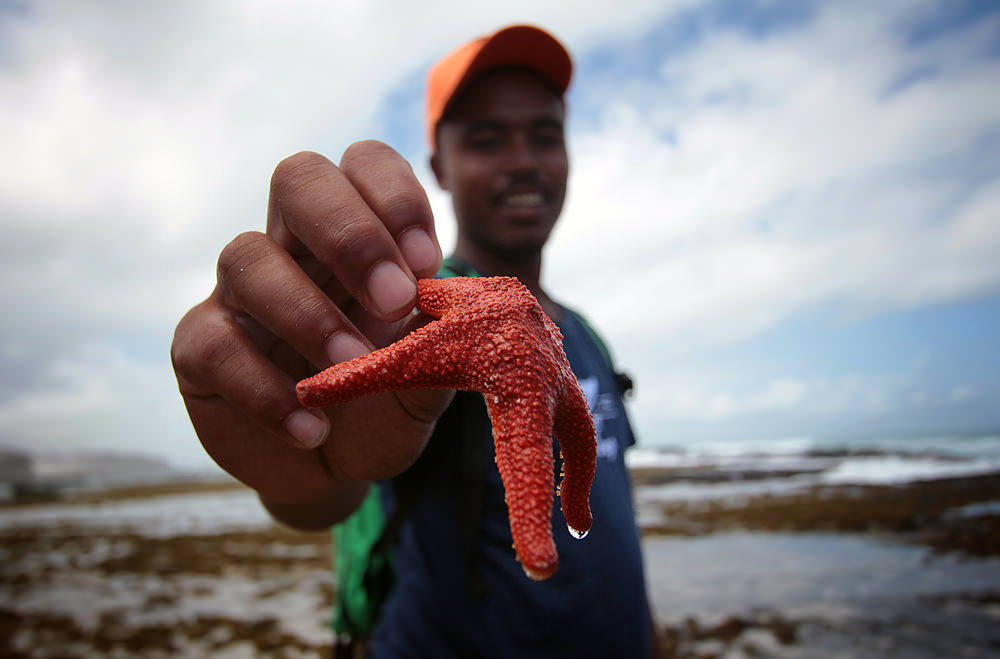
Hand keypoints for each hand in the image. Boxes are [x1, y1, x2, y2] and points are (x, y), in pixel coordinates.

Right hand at [170, 143, 452, 525]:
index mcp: (356, 237)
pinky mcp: (200, 350)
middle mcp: (293, 248)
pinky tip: (310, 427)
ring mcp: (240, 294)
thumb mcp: (426, 380)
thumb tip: (457, 312)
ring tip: (349, 367)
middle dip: (349, 231)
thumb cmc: (383, 406)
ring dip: (307, 313)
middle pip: (298, 177)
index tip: (428, 263)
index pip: (364, 164)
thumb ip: (443, 345)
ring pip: (246, 256)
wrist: (339, 473)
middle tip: (393, 300)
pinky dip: (265, 390)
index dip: (396, 197)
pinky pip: (214, 345)